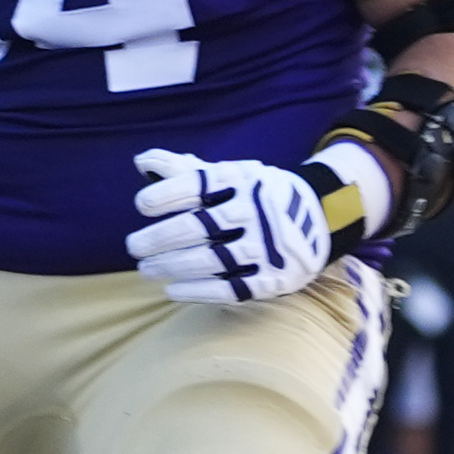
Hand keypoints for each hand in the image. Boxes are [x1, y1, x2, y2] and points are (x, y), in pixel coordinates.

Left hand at [126, 149, 334, 305]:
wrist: (320, 216)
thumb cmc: (255, 194)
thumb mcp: (228, 175)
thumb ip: (184, 170)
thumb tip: (141, 162)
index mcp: (241, 181)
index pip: (198, 185)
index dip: (167, 194)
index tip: (142, 205)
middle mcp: (253, 211)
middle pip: (199, 227)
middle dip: (160, 238)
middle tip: (133, 246)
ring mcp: (265, 246)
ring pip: (211, 259)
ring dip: (172, 266)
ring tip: (145, 269)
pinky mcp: (272, 277)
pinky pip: (231, 287)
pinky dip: (198, 291)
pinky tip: (173, 290)